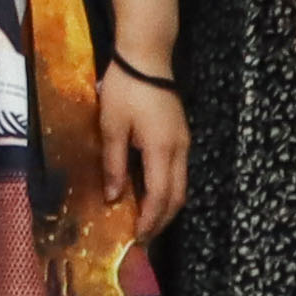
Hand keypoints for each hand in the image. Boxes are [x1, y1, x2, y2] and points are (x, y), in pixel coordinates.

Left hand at [86, 71, 191, 235]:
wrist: (147, 57)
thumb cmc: (125, 89)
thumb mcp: (111, 126)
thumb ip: (114, 164)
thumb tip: (114, 198)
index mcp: (161, 149)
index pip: (159, 196)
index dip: (149, 220)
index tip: (137, 238)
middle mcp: (179, 150)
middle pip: (177, 197)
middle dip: (162, 220)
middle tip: (143, 238)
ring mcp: (184, 143)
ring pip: (181, 186)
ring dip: (166, 207)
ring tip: (147, 221)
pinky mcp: (181, 136)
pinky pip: (179, 173)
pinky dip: (168, 190)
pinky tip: (151, 194)